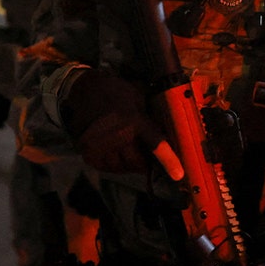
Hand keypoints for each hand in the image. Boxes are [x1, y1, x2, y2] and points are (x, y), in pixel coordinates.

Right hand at [62, 70, 182, 179]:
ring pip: (121, 167)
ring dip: (126, 163)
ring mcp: (102, 145)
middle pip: (136, 163)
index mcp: (136, 121)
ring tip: (124, 148)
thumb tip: (167, 135)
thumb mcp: (139, 98)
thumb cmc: (117, 92)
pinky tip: (112, 149)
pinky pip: (106, 167)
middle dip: (142, 161)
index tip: (177, 175)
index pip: (155, 144)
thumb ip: (149, 118)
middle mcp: (120, 135)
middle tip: (142, 152)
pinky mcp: (89, 151)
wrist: (86, 90)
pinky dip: (111, 163)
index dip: (168, 161)